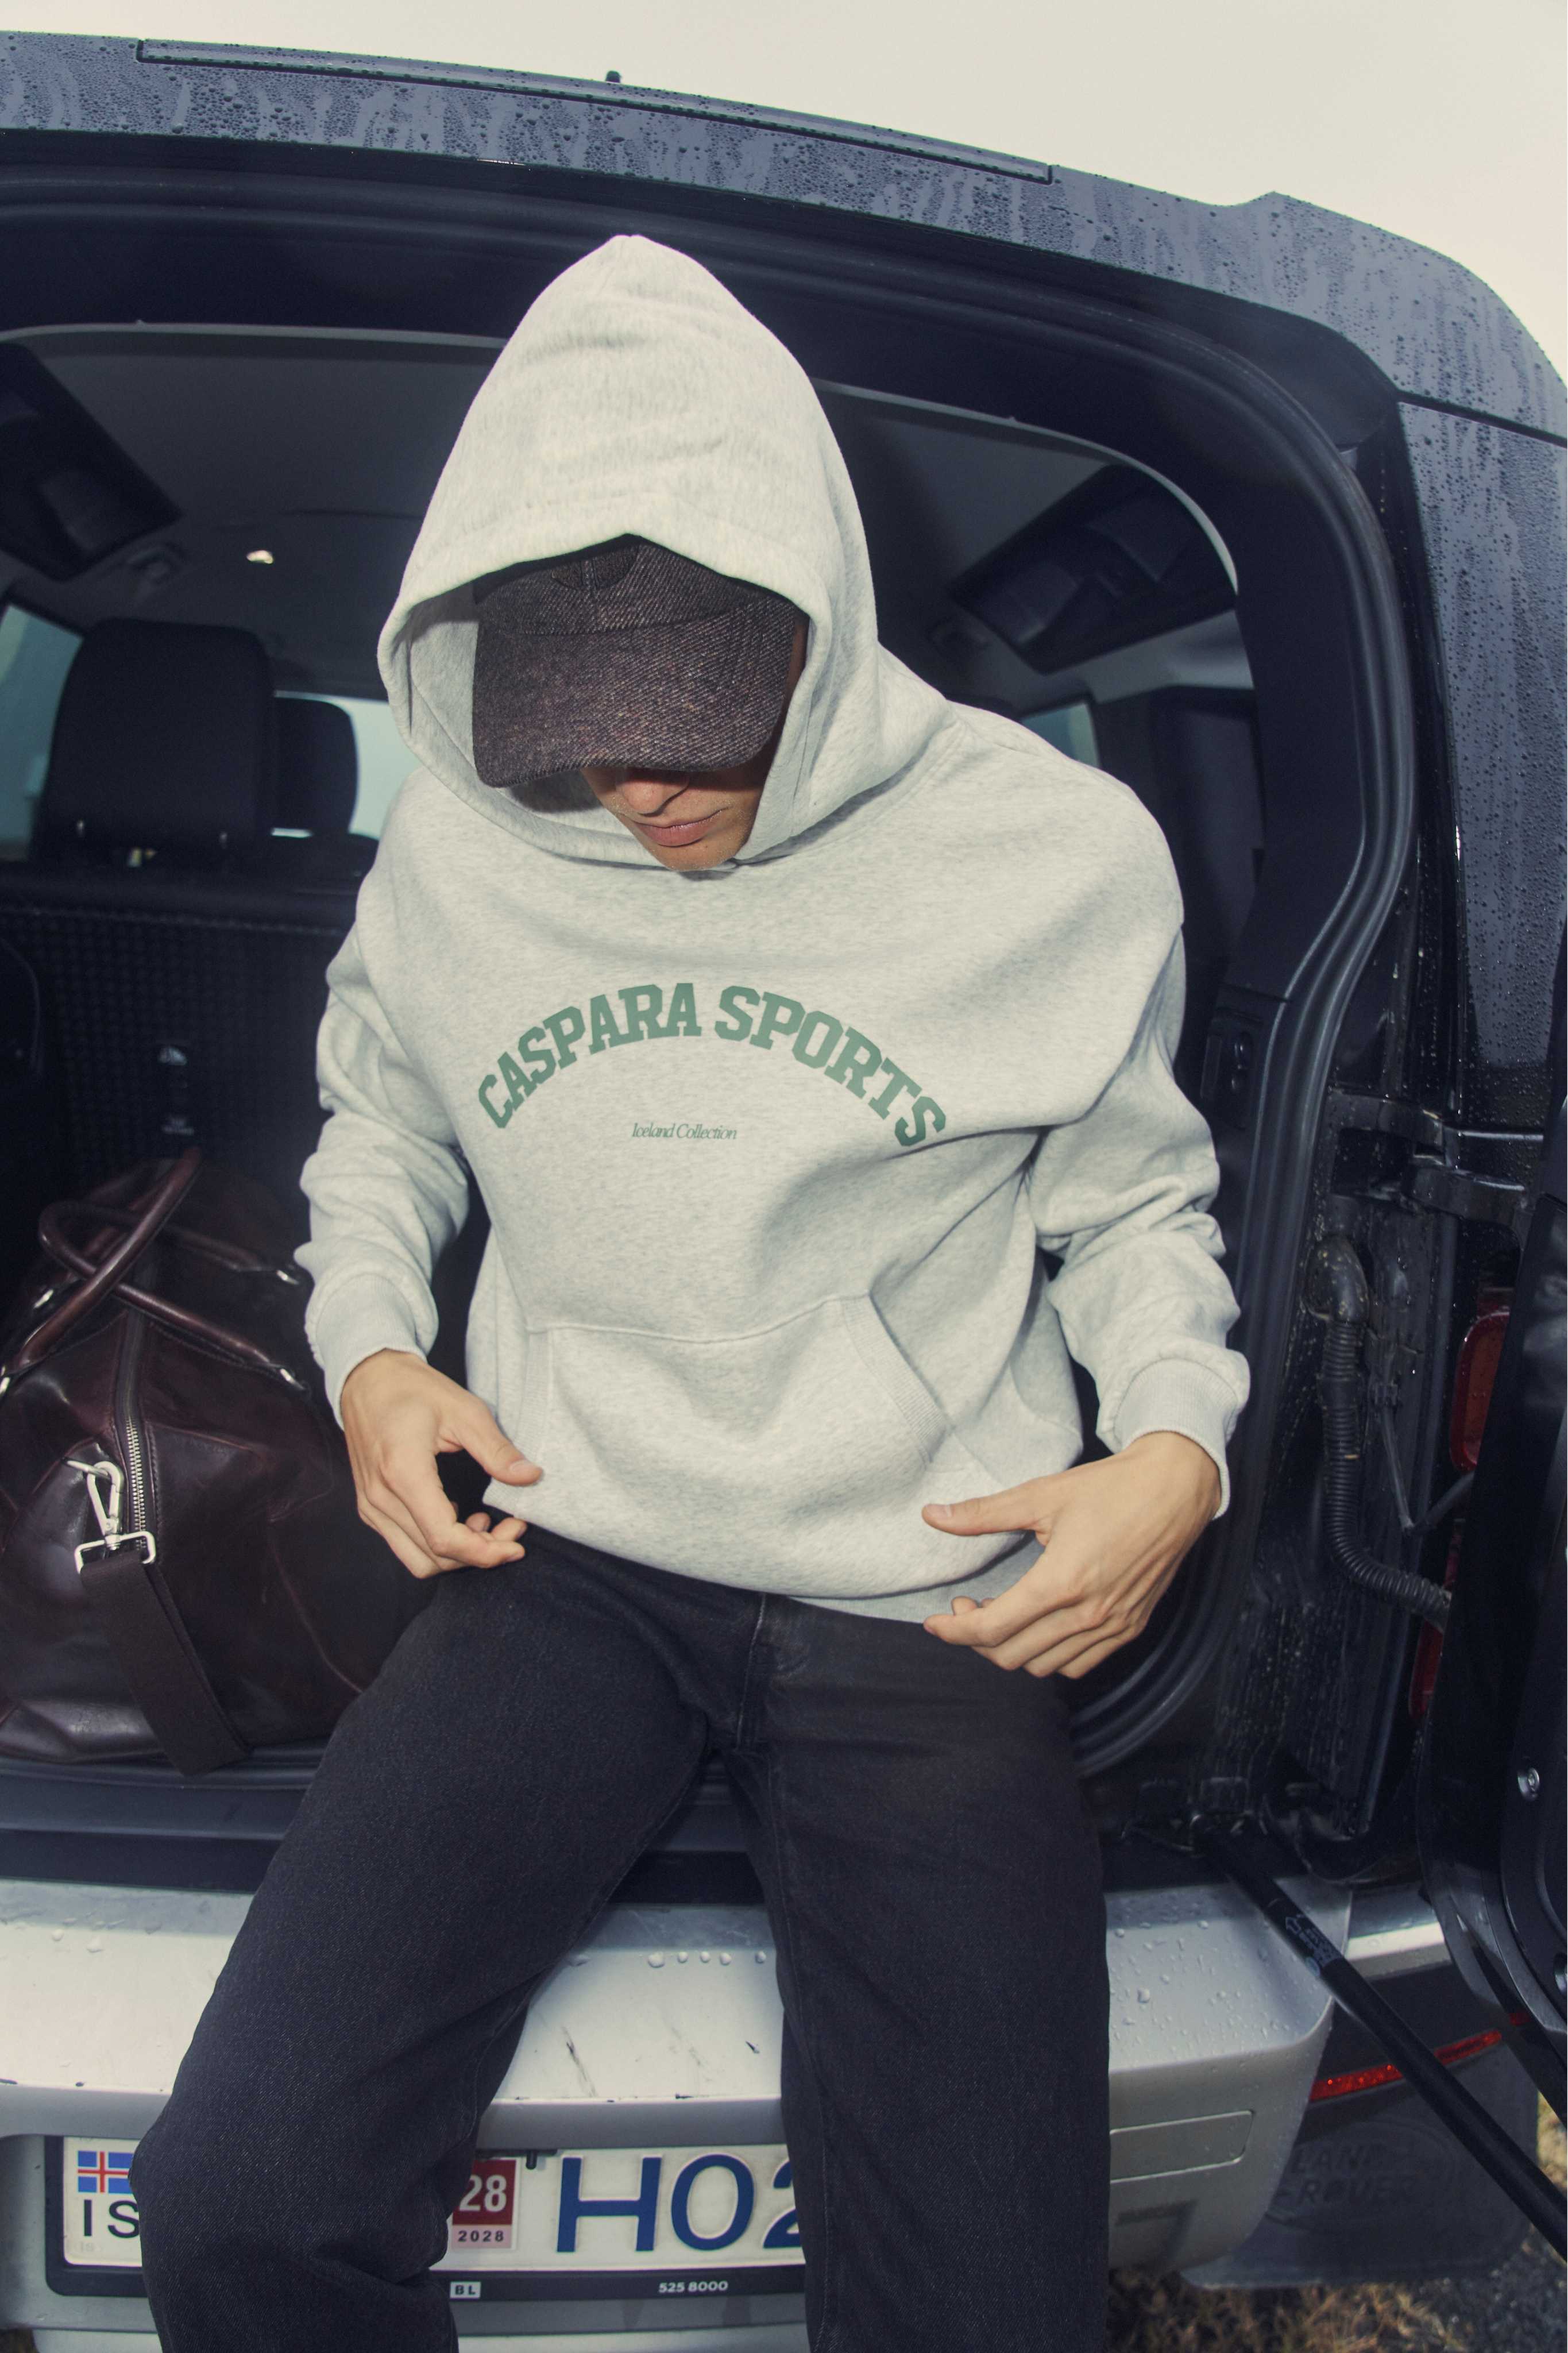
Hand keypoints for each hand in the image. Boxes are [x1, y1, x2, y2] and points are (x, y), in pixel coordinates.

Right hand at [340, 1349, 541, 1579]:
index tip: (516, 1545)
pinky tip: (461, 1516)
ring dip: (458, 1554)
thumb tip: (531, 1476)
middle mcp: (380, 1497)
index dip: (485, 1552)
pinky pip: (405, 1545)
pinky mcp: (369, 1507)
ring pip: (418, 1560)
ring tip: (486, 1524)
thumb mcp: (464, 1411)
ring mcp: (370, 1506)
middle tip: (512, 1527)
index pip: (444, 1538)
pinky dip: (437, 1545)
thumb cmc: (414, 1389)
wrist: (368, 1378)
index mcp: (403, 1472)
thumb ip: (496, 1450)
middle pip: (435, 1556)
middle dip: (480, 1553)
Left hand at [919, 1431, 1220, 1677]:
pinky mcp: (1131, 1628)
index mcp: (1061, 1581)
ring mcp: (1113, 1626)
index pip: (992, 1628)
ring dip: (1012, 1649)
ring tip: (1002, 1615)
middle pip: (1012, 1655)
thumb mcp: (1041, 1495)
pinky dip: (1049, 1657)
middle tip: (968, 1607)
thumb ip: (983, 1513)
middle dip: (977, 1638)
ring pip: (1044, 1667)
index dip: (954, 1630)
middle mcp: (1088, 1613)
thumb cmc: (1110, 1488)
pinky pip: (1079, 1665)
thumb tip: (932, 1515)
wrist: (1175, 1490)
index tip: (936, 1621)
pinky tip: (1039, 1626)